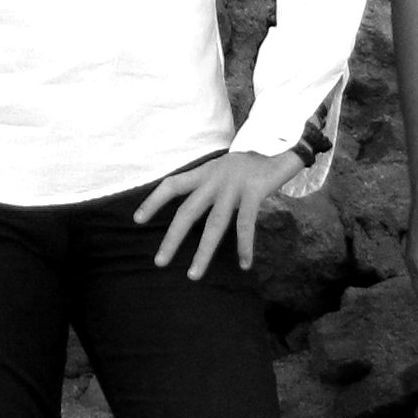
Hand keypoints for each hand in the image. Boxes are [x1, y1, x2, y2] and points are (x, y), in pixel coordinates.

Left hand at [133, 145, 304, 278]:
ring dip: (203, 252)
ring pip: (214, 224)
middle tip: (159, 262)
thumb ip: (211, 186)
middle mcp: (215, 179)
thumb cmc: (250, 164)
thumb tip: (196, 207)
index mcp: (206, 173)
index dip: (153, 200)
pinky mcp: (254, 192)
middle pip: (187, 212)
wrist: (280, 142)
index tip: (137, 219)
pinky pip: (246, 223)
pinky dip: (245, 245)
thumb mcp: (224, 170)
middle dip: (172, 238)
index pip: (172, 184)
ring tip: (193, 275)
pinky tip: (244, 264)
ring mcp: (234, 186)